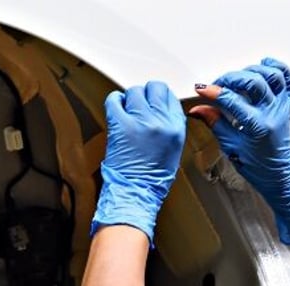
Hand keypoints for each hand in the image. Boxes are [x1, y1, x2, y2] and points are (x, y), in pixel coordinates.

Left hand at [91, 81, 186, 241]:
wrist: (135, 192)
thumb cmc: (152, 178)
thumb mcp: (173, 149)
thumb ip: (169, 126)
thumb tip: (159, 109)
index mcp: (175, 128)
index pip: (170, 96)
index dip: (160, 97)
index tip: (154, 101)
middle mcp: (160, 122)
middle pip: (154, 88)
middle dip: (146, 95)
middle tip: (140, 105)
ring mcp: (139, 121)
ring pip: (134, 91)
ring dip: (130, 99)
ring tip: (128, 112)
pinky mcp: (119, 124)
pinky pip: (114, 99)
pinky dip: (115, 101)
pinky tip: (117, 110)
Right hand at [190, 58, 289, 244]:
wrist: (278, 173)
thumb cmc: (259, 166)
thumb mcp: (231, 146)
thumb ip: (215, 123)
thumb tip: (199, 109)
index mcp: (258, 126)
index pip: (232, 100)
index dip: (213, 92)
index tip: (202, 90)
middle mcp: (272, 112)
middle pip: (253, 82)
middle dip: (231, 78)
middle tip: (218, 85)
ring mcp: (281, 106)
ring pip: (272, 75)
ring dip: (252, 71)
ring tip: (238, 78)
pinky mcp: (286, 103)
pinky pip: (287, 78)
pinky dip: (276, 68)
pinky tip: (263, 67)